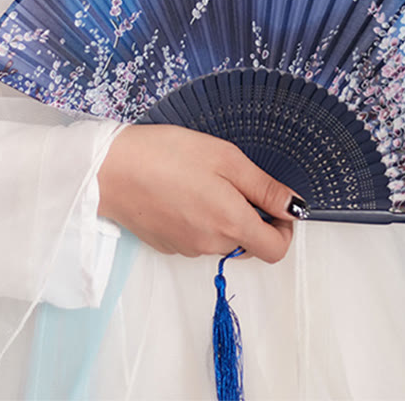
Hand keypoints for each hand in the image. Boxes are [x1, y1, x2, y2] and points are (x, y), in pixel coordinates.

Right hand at [97, 124, 302, 261]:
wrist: (109, 169)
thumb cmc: (167, 155)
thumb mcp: (226, 159)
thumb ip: (264, 188)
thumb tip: (295, 207)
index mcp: (231, 224)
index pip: (276, 250)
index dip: (284, 228)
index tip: (275, 204)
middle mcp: (211, 246)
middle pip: (249, 244)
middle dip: (252, 218)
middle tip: (235, 181)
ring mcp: (187, 249)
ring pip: (222, 240)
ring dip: (224, 217)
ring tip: (203, 180)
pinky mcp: (167, 245)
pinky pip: (197, 237)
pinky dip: (200, 219)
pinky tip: (182, 190)